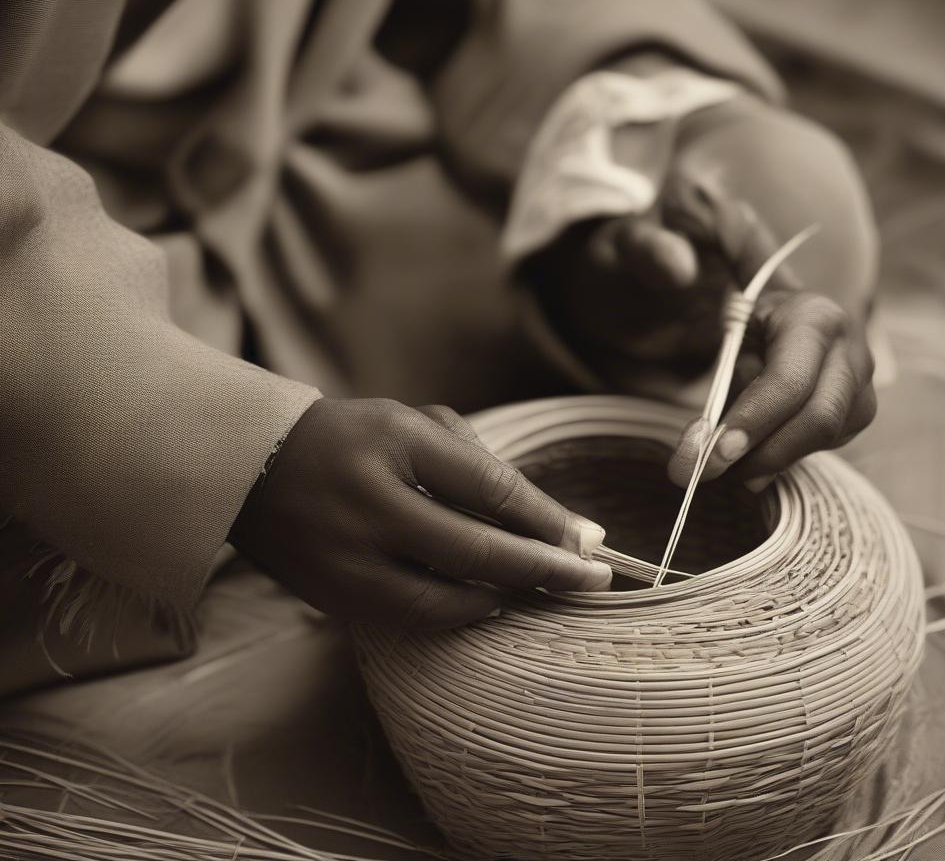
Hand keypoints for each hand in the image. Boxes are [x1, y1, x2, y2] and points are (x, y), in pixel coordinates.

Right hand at [230, 398, 610, 628]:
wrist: (253, 466)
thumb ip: (475, 462)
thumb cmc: (351, 438)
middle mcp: (369, 502)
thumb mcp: (410, 424)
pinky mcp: (334, 596)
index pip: (490, 486)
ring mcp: (347, 557)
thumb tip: (549, 521)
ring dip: (505, 598)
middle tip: (594, 579)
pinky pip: (412, 618)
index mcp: (393, 442)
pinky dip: (459, 614)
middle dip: (544, 569)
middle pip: (475, 549)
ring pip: (445, 599)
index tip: (592, 540)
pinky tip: (489, 601)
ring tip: (543, 592)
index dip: (548, 518)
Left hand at [668, 290, 875, 490]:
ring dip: (773, 460)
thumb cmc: (760, 322)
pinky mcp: (861, 412)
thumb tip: (709, 447)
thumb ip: (726, 386)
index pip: (788, 383)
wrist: (804, 310)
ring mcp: (864, 385)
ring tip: (730, 465)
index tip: (715, 452)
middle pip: (818, 419)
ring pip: (826, 438)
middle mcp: (851, 352)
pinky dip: (787, 454)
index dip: (752, 422)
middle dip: (765, 454)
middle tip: (716, 469)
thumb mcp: (735, 336)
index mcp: (814, 320)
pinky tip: (758, 453)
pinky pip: (826, 443)